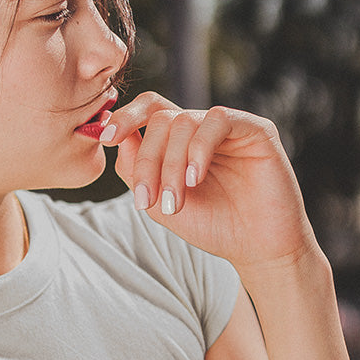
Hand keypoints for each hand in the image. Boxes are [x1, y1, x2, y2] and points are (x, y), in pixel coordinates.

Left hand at [108, 93, 319, 274]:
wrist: (254, 248)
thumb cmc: (210, 225)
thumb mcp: (158, 202)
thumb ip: (135, 170)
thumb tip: (117, 137)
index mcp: (179, 141)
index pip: (149, 111)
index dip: (124, 117)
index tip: (104, 137)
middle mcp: (202, 128)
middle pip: (161, 119)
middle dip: (148, 161)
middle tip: (148, 200)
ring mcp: (229, 127)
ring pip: (184, 121)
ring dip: (171, 164)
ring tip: (174, 201)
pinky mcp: (256, 129)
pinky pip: (218, 120)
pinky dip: (198, 149)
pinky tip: (195, 179)